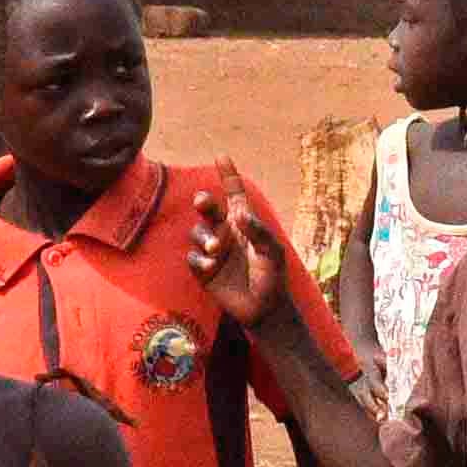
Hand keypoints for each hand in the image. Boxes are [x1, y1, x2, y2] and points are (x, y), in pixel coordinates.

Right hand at [188, 188, 287, 329]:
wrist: (263, 309)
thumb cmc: (272, 277)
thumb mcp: (272, 253)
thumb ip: (258, 232)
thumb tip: (238, 214)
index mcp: (244, 223)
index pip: (234, 193)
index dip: (228, 175)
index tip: (221, 156)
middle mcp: (226, 232)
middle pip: (208, 209)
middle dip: (203, 202)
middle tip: (203, 201)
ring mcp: (213, 250)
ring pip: (197, 232)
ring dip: (205, 237)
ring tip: (218, 250)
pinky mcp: (203, 269)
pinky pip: (193, 257)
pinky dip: (201, 259)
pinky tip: (212, 267)